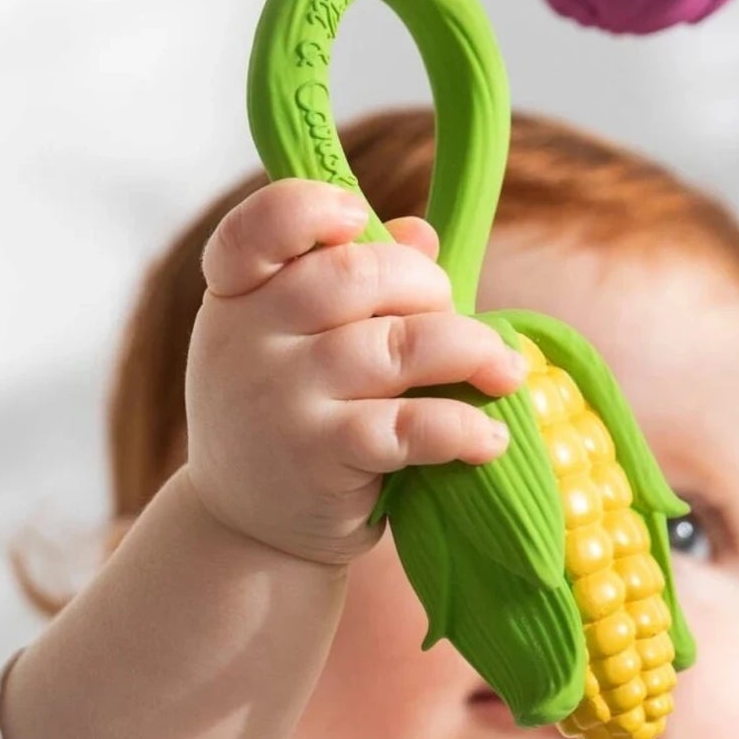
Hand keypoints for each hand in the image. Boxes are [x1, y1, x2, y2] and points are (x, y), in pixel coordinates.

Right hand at [184, 178, 528, 566]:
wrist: (246, 529)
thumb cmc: (289, 415)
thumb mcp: (295, 342)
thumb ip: (348, 281)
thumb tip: (421, 234)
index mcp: (235, 294)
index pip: (260, 227)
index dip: (311, 209)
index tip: (356, 217)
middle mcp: (246, 338)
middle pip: (356, 273)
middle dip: (426, 285)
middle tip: (449, 314)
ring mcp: (281, 398)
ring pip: (397, 345)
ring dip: (470, 350)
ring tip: (502, 371)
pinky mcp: (321, 457)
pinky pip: (410, 426)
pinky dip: (463, 428)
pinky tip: (489, 437)